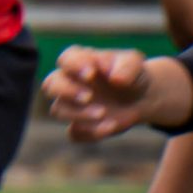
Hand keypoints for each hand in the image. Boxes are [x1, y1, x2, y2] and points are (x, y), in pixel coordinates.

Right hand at [42, 46, 190, 140]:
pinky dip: (90, 132)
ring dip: (79, 114)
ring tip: (104, 113)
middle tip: (89, 97)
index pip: (66, 59)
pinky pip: (74, 133)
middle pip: (51, 85)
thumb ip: (127, 66)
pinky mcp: (80, 126)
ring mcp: (72, 106)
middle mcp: (69, 83)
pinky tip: (110, 127)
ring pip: (58, 111)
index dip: (73, 66)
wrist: (142, 97)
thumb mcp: (135, 63)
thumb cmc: (132, 74)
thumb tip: (116, 79)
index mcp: (80, 61)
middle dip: (67, 92)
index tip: (91, 74)